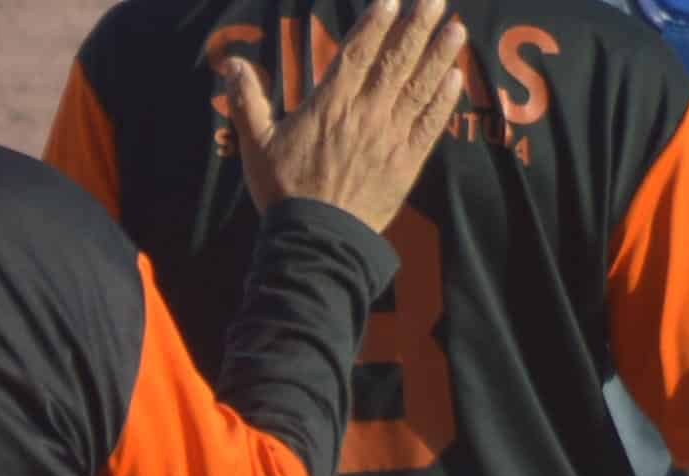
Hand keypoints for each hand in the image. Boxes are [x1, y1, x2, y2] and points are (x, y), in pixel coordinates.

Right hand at [222, 0, 466, 230]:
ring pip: (420, 86)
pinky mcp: (407, 160)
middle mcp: (366, 113)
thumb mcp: (255, 146)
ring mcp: (390, 136)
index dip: (376, 24)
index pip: (358, 53)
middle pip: (397, 61)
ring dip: (440, 54)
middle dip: (418, 27)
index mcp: (329, 106)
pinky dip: (444, 100)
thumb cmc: (283, 192)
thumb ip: (247, 102)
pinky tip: (455, 78)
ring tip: (456, 27)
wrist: (314, 239)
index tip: (393, 0)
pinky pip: (430, 123)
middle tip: (436, 0)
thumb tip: (231, 65)